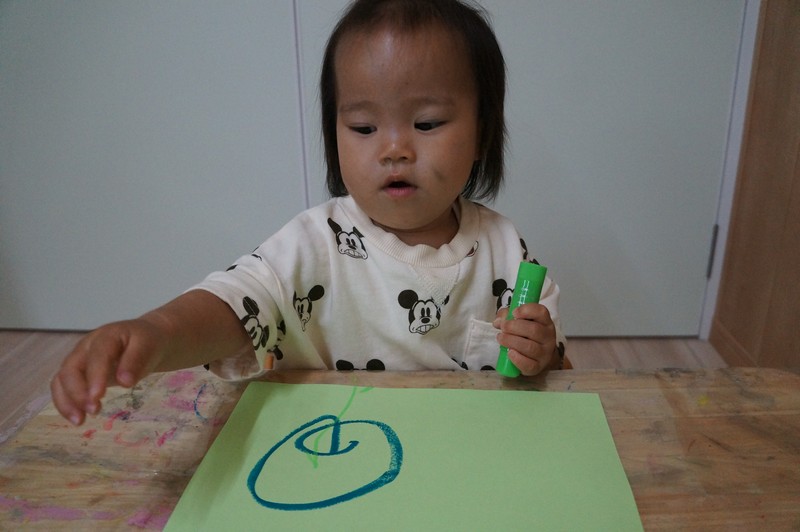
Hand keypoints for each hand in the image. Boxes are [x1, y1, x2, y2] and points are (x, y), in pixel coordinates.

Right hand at [50, 318, 167, 425]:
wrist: (144, 340)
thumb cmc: (146, 342)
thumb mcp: (148, 346)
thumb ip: (136, 360)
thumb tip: (124, 382)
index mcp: (106, 336)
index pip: (97, 355)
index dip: (95, 375)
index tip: (98, 397)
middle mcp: (86, 347)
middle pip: (70, 368)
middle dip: (77, 392)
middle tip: (93, 410)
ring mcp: (79, 359)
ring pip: (61, 379)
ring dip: (67, 401)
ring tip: (80, 421)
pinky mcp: (78, 373)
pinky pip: (63, 388)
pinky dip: (66, 404)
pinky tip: (78, 419)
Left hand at [494, 303, 556, 375]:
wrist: (536, 357)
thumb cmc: (526, 335)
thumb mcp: (519, 321)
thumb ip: (507, 317)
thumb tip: (498, 322)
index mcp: (545, 322)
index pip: (541, 312)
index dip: (527, 310)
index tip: (514, 312)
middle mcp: (548, 337)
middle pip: (534, 330)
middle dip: (514, 327)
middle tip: (503, 327)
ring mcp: (545, 353)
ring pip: (530, 347)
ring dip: (511, 341)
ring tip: (501, 338)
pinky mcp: (538, 367)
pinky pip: (528, 364)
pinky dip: (517, 358)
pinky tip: (509, 353)